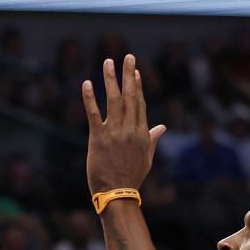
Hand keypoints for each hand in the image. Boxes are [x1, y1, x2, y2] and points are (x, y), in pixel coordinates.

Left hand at [82, 55, 164, 195]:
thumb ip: (152, 139)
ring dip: (111, 79)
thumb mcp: (147, 157)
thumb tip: (162, 127)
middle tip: (127, 56)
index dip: (138, 85)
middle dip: (128, 75)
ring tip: (108, 62)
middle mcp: (130, 129)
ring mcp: (114, 132)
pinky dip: (90, 98)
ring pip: (114, 100)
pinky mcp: (98, 138)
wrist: (118, 193)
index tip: (135, 71)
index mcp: (142, 133)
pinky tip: (87, 83)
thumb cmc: (132, 177)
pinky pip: (93, 114)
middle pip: (130, 96)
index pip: (140, 103)